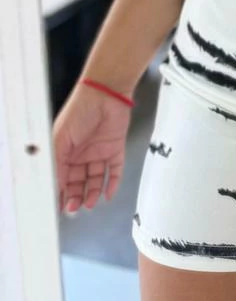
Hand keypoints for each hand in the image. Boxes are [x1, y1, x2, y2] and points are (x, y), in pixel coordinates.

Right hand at [53, 82, 132, 214]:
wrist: (106, 92)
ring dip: (92, 193)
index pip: (62, 177)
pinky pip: (115, 170)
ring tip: (89, 203)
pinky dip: (112, 183)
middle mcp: (82, 153)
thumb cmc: (80, 109)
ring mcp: (99, 151)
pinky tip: (108, 194)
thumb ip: (58, 163)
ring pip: (95, 179)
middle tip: (74, 208)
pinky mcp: (115, 148)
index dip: (60, 192)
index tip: (59, 207)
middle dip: (75, 196)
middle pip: (78, 181)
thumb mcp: (61, 139)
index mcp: (65, 150)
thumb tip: (55, 185)